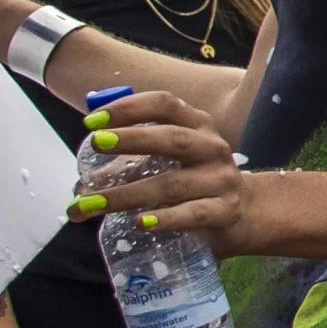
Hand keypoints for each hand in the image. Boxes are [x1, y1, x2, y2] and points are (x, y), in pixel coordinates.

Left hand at [61, 90, 255, 252]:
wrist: (247, 211)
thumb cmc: (196, 181)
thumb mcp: (169, 161)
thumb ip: (129, 164)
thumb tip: (80, 185)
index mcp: (197, 125)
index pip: (164, 104)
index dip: (128, 108)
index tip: (92, 121)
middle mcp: (212, 147)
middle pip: (173, 138)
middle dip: (132, 139)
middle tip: (96, 143)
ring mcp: (221, 180)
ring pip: (173, 184)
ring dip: (128, 194)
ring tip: (91, 204)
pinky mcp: (225, 211)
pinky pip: (194, 214)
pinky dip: (166, 219)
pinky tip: (140, 223)